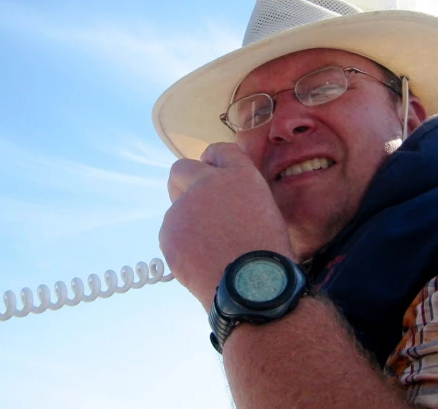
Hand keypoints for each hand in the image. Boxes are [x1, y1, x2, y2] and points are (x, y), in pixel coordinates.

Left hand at [159, 142, 293, 311]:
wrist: (252, 287)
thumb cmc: (269, 254)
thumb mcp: (266, 210)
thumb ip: (240, 194)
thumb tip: (223, 196)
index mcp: (239, 175)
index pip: (218, 151)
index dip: (213, 162)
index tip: (211, 174)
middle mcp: (208, 183)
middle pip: (180, 169)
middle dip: (183, 181)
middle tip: (193, 202)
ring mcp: (184, 207)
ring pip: (176, 207)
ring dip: (187, 220)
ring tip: (210, 248)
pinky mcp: (168, 232)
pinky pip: (171, 233)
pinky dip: (181, 244)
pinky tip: (201, 260)